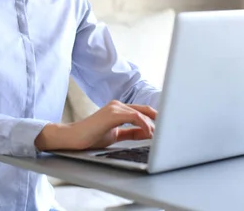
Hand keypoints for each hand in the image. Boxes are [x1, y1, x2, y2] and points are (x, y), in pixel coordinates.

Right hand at [34, 100, 156, 150]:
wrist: (73, 137)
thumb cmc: (91, 137)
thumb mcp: (115, 135)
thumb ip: (130, 133)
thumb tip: (148, 134)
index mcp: (119, 109)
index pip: (143, 111)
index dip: (155, 119)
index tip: (166, 128)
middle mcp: (118, 105)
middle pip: (146, 109)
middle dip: (159, 119)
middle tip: (170, 128)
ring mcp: (115, 107)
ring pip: (142, 113)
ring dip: (153, 124)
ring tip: (161, 135)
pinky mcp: (112, 113)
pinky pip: (134, 117)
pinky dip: (144, 124)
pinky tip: (149, 133)